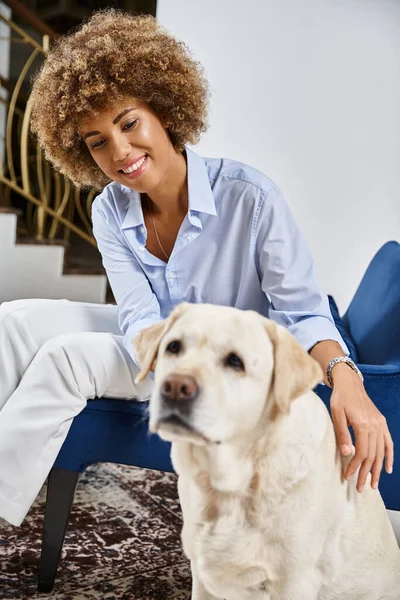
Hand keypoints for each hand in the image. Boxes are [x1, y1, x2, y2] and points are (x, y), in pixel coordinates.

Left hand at [330, 369, 393, 491]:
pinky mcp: (381, 422)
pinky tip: (388, 469)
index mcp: (363, 424)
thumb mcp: (336, 414)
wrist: (350, 383)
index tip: (347, 477)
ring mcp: (380, 424)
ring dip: (378, 470)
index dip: (355, 467)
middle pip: (372, 456)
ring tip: (373, 484)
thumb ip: (343, 434)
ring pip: (381, 452)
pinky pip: (388, 443)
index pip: (361, 453)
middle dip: (366, 474)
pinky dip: (389, 456)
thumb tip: (348, 453)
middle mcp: (375, 426)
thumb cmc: (340, 398)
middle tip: (360, 488)